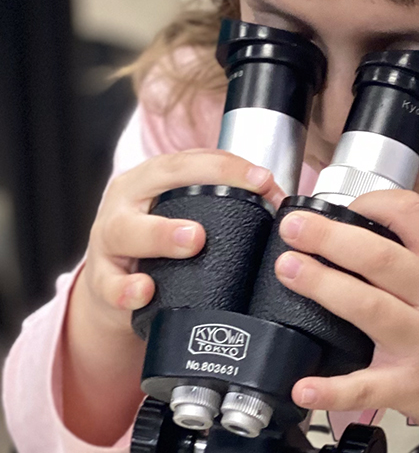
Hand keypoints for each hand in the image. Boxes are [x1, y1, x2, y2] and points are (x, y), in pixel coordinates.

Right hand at [63, 149, 281, 446]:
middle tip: (239, 191)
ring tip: (193, 240)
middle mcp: (126, 203)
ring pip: (127, 231)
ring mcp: (108, 241)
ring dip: (161, 234)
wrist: (115, 289)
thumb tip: (284, 202)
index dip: (229, 167)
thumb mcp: (184, 213)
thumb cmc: (161, 243)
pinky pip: (110, 285)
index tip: (264, 180)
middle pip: (154, 184)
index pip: (190, 160)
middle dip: (195, 186)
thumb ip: (224, 204)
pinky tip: (144, 292)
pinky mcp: (101, 280)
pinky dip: (126, 289)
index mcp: (150, 179)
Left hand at [275, 189, 418, 452]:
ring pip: (368, 309)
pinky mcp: (410, 387)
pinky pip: (366, 386)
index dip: (374, 201)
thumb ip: (418, 258)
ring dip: (323, 286)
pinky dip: (331, 388)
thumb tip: (359, 232)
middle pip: (380, 259)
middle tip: (293, 227)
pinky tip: (303, 386)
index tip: (341, 204)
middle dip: (331, 238)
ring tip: (288, 270)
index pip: (413, 215)